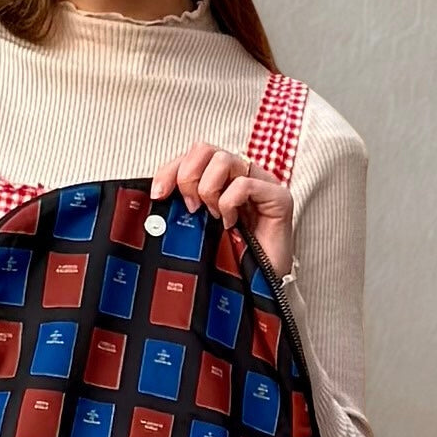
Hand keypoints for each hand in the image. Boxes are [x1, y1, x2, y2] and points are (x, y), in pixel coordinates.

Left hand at [150, 142, 293, 278]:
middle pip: (205, 148)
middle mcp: (241, 174)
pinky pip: (245, 183)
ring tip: (213, 215)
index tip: (158, 195)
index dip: (170, 170)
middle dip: (188, 177)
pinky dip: (230, 203)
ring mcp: (262, 182)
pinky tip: (231, 224)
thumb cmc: (228, 257)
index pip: (191, 155)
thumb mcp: (196, 226)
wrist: (257, 287)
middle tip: (191, 207)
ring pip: (224, 159)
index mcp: (221, 177)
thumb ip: (182, 205)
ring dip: (209, 189)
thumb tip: (157, 196)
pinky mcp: (279, 196)